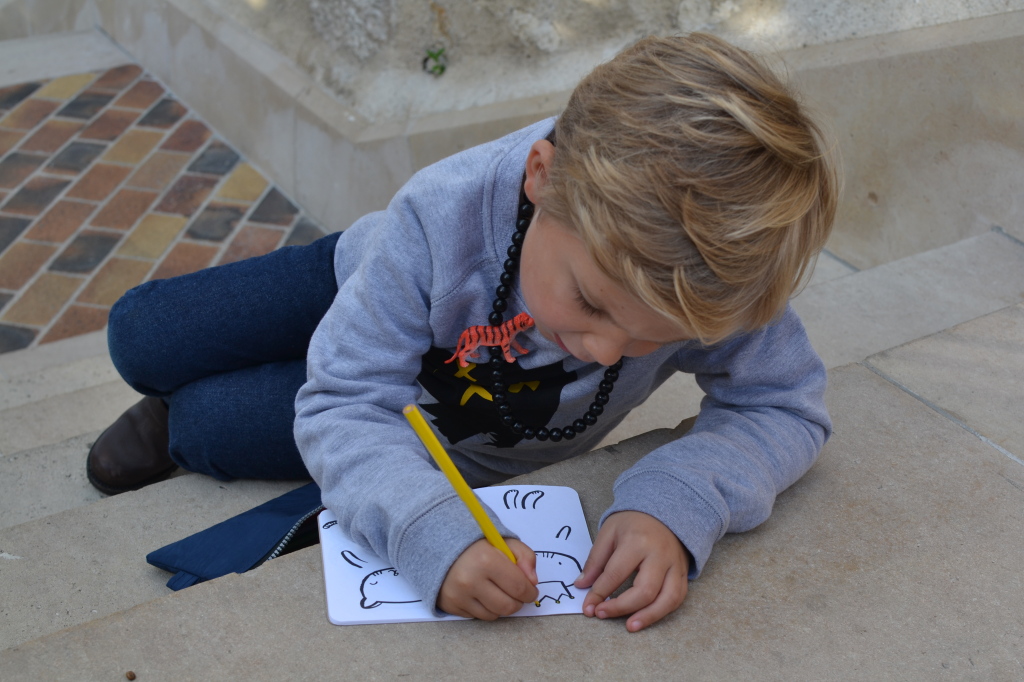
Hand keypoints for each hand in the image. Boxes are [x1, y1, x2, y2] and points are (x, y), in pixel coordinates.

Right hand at [437, 538, 537, 619]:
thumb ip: (525, 556)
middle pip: (508, 606)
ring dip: (501, 606)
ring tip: (497, 591)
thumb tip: (532, 582)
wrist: (439, 546)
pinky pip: (478, 616)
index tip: (531, 590)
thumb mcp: (503, 541)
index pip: (519, 587)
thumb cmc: (476, 545)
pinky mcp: (450, 606)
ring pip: (494, 615)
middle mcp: (471, 580)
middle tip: (517, 593)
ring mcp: (459, 595)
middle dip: (518, 601)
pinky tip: (481, 594)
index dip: (530, 592)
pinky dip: (485, 608)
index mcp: (486, 560)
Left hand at [575, 511, 689, 631]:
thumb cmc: (632, 523)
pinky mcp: (683, 573)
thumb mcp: (608, 533)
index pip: (616, 574)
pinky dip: (662, 611)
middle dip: (621, 607)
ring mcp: (675, 565)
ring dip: (648, 616)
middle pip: (644, 590)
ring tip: (630, 626)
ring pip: (667, 598)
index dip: (599, 593)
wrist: (663, 512)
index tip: (588, 607)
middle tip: (602, 614)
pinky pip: (677, 598)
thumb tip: (582, 585)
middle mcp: (659, 555)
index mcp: (637, 542)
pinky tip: (647, 618)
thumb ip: (595, 560)